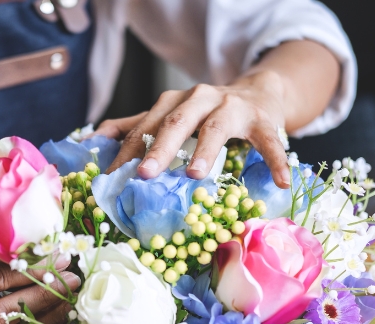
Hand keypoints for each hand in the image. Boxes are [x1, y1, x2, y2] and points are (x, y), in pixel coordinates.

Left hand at [94, 71, 290, 187]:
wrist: (259, 92)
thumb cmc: (208, 112)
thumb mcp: (171, 114)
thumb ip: (136, 125)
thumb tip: (94, 137)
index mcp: (174, 101)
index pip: (145, 126)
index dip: (127, 151)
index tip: (110, 177)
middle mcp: (200, 99)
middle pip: (176, 122)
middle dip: (158, 147)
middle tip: (144, 174)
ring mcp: (233, 107)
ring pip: (216, 127)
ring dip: (205, 151)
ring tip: (195, 175)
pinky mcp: (263, 120)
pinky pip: (269, 141)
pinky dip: (275, 160)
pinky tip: (280, 181)